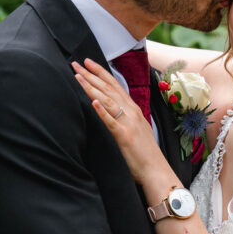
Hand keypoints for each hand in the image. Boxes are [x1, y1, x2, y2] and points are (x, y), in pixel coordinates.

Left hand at [72, 59, 166, 185]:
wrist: (156, 170)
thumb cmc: (145, 153)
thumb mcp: (136, 128)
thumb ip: (125, 117)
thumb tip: (112, 109)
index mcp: (133, 109)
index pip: (115, 85)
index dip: (101, 72)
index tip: (87, 62)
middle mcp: (131, 112)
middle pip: (109, 88)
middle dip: (91, 74)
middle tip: (76, 63)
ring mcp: (128, 123)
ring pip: (107, 100)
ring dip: (92, 87)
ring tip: (78, 76)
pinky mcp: (124, 136)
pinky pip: (111, 121)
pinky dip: (102, 110)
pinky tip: (93, 101)